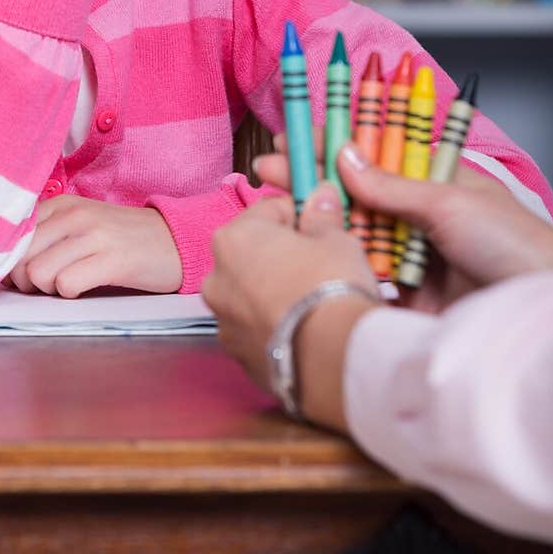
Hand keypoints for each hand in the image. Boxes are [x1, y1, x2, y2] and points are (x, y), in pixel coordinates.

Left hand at [7, 196, 182, 296]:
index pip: (12, 236)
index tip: (28, 273)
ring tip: (71, 284)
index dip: (13, 262)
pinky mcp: (113, 260)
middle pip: (20, 258)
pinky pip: (66, 285)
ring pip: (38, 273)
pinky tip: (87, 287)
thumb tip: (8, 269)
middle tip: (50, 285)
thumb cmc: (122, 239)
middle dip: (27, 281)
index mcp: (62, 204)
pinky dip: (70, 294)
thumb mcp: (82, 224)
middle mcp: (75, 214)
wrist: (175, 240)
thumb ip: (47, 236)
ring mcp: (94, 235)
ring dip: (49, 290)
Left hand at [203, 184, 379, 431]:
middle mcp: (217, 278)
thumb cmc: (331, 285)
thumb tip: (320, 196)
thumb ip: (321, 216)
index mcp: (233, 238)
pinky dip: (274, 325)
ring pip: (251, 293)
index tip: (320, 226)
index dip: (299, 215)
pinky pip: (256, 328)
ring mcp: (223, 321)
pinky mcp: (237, 355)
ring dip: (274, 292)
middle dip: (282, 256)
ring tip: (313, 302)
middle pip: (254, 254)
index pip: (268, 210)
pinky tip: (303, 329)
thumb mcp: (335, 239)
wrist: (332, 357)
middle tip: (320, 265)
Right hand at [255, 135, 552, 312]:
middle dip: (309, 182)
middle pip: (352, 195)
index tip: (292, 138)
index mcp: (433, 183)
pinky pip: (357, 278)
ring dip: (313, 224)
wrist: (539, 314)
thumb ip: (393, 186)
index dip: (331, 144)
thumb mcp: (451, 202)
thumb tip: (345, 157)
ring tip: (276, 211)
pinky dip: (332, 268)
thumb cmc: (516, 246)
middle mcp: (416, 217)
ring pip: (349, 236)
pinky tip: (301, 255)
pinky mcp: (400, 298)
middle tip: (266, 171)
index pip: (372, 154)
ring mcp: (406, 257)